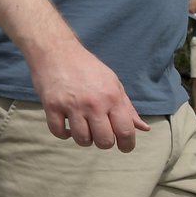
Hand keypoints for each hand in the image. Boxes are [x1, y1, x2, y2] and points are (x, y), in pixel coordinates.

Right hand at [29, 44, 151, 151]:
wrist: (56, 50)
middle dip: (104, 143)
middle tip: (101, 135)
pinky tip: (67, 126)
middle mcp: (93, 103)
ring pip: (82, 139)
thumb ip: (127, 108)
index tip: (124, 147)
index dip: (127, 144)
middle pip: (104, 141)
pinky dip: (64, 134)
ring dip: (84, 139)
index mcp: (112, 97)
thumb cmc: (87, 67)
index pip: (125, 131)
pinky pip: (58, 132)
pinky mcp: (52, 106)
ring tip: (84, 128)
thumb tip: (144, 128)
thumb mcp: (113, 83)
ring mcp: (71, 105)